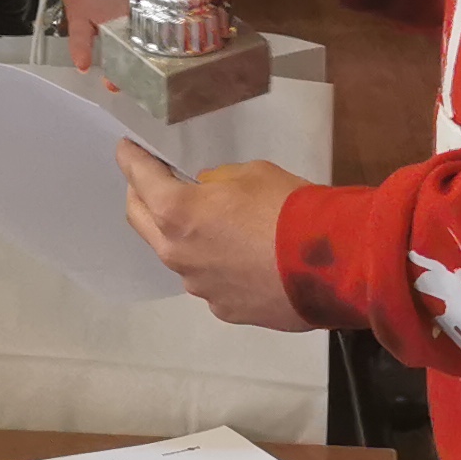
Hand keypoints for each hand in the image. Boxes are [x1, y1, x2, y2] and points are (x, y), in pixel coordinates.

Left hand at [119, 146, 311, 328]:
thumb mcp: (251, 174)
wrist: (334, 264)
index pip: (138, 178)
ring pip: (176, 255)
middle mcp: (177, 253)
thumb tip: (206, 193)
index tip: (126, 149)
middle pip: (140, 220)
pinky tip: (241, 260)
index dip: (130, 159)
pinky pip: (209, 281)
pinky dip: (215, 266)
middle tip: (148, 182)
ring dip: (182, 236)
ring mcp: (199, 287)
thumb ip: (216, 182)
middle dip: (140, 196)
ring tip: (207, 224)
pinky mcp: (224, 309)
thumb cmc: (290, 208)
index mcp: (176, 212)